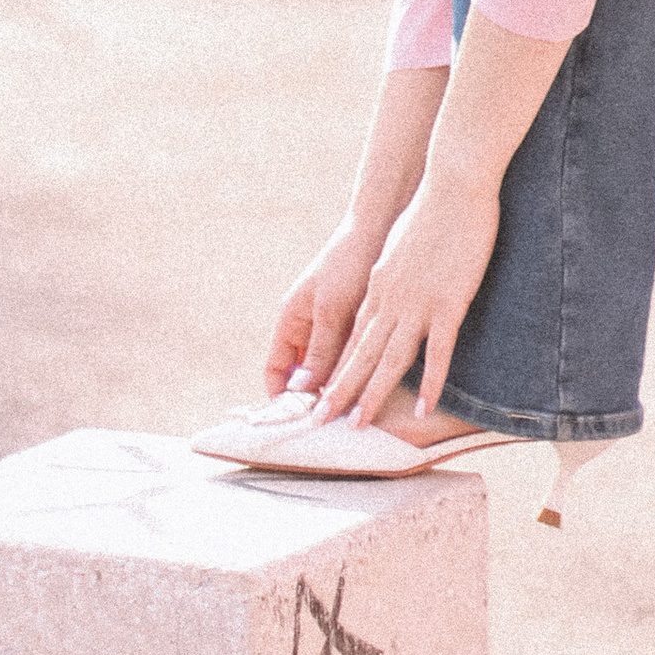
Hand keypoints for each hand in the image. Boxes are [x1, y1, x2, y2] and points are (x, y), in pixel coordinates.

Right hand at [263, 220, 387, 402]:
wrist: (379, 230)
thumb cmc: (348, 264)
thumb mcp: (331, 309)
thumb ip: (318, 349)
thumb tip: (299, 390)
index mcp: (291, 320)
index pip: (276, 368)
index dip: (281, 395)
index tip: (297, 419)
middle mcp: (308, 327)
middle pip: (302, 375)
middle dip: (311, 398)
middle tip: (327, 424)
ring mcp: (331, 326)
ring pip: (327, 369)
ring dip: (335, 388)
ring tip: (349, 414)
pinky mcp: (356, 324)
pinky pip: (349, 357)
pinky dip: (354, 373)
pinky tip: (368, 389)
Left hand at [317, 168, 501, 427]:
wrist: (452, 184)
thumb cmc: (432, 209)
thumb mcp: (401, 245)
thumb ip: (392, 273)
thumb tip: (386, 290)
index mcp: (378, 286)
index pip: (353, 337)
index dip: (338, 368)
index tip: (324, 393)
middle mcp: (389, 299)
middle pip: (361, 355)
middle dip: (340, 391)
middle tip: (320, 423)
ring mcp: (417, 303)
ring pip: (390, 359)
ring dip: (372, 395)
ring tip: (357, 425)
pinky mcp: (448, 302)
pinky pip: (437, 351)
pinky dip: (429, 382)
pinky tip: (421, 406)